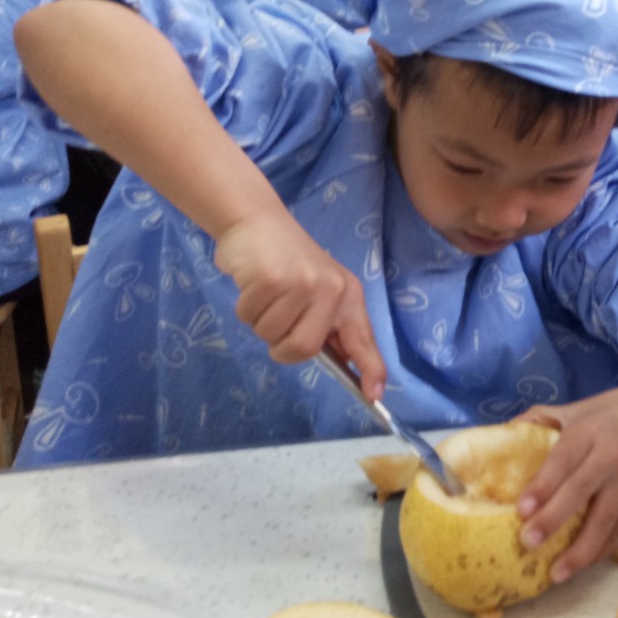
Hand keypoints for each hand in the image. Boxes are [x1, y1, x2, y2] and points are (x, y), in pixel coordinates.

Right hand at [213, 211, 386, 398]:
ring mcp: (303, 283)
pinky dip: (244, 307)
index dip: (370, 368)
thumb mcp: (318, 289)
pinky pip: (249, 316)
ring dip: (259, 321)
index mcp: (348, 296)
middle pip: (304, 349)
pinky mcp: (272, 278)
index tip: (373, 395)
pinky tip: (252, 283)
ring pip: (271, 335)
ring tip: (266, 294)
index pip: (363, 339)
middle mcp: (332, 290)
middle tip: (277, 320)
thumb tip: (342, 363)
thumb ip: (327, 324)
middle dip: (281, 346)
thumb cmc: (287, 262)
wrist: (257, 222)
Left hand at [514, 383, 617, 581]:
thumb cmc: (613, 410)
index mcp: (590, 431)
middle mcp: (611, 457)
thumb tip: (503, 436)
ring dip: (581, 550)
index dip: (544, 485)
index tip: (522, 508)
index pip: (565, 459)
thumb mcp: (578, 407)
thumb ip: (541, 419)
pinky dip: (601, 549)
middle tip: (529, 542)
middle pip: (583, 491)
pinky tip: (581, 565)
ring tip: (556, 573)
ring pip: (606, 520)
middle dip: (555, 518)